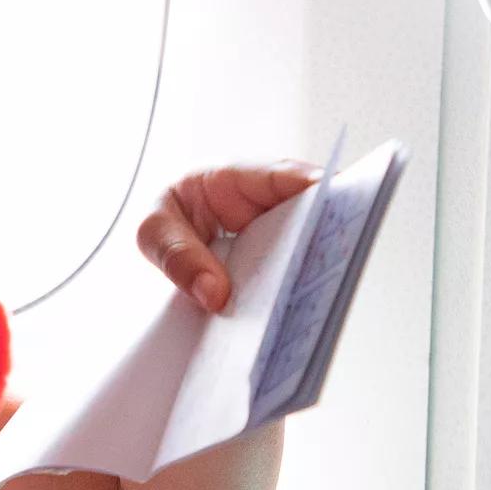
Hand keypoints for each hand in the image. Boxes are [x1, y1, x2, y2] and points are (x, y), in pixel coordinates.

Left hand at [137, 161, 321, 312]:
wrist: (158, 242)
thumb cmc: (157, 219)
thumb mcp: (151, 230)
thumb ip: (179, 258)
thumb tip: (216, 295)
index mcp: (231, 178)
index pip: (280, 174)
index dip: (312, 186)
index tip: (335, 201)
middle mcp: (261, 203)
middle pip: (307, 211)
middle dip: (324, 232)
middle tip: (338, 258)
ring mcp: (270, 232)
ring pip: (304, 244)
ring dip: (312, 267)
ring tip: (321, 295)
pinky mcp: (270, 261)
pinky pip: (288, 273)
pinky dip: (292, 290)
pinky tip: (294, 315)